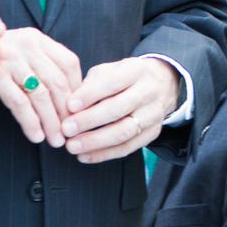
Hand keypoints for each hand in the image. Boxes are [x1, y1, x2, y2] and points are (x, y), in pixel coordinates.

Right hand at [0, 26, 82, 147]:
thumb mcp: (20, 57)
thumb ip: (43, 69)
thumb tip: (76, 97)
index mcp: (36, 38)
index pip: (68, 64)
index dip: (77, 89)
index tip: (79, 110)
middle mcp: (25, 44)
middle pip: (57, 82)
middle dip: (66, 111)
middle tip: (70, 132)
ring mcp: (9, 58)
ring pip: (40, 95)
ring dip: (51, 121)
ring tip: (56, 140)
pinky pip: (19, 103)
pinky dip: (30, 122)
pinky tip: (37, 135)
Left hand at [62, 57, 180, 163]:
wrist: (160, 85)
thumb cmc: (124, 78)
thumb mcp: (108, 71)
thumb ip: (90, 85)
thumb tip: (69, 106)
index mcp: (135, 71)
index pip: (112, 83)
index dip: (89, 95)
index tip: (69, 106)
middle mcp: (148, 92)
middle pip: (118, 109)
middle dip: (89, 121)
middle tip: (66, 129)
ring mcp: (152, 114)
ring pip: (123, 132)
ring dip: (95, 142)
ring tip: (72, 146)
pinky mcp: (152, 133)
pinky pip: (127, 148)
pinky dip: (103, 154)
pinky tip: (85, 155)